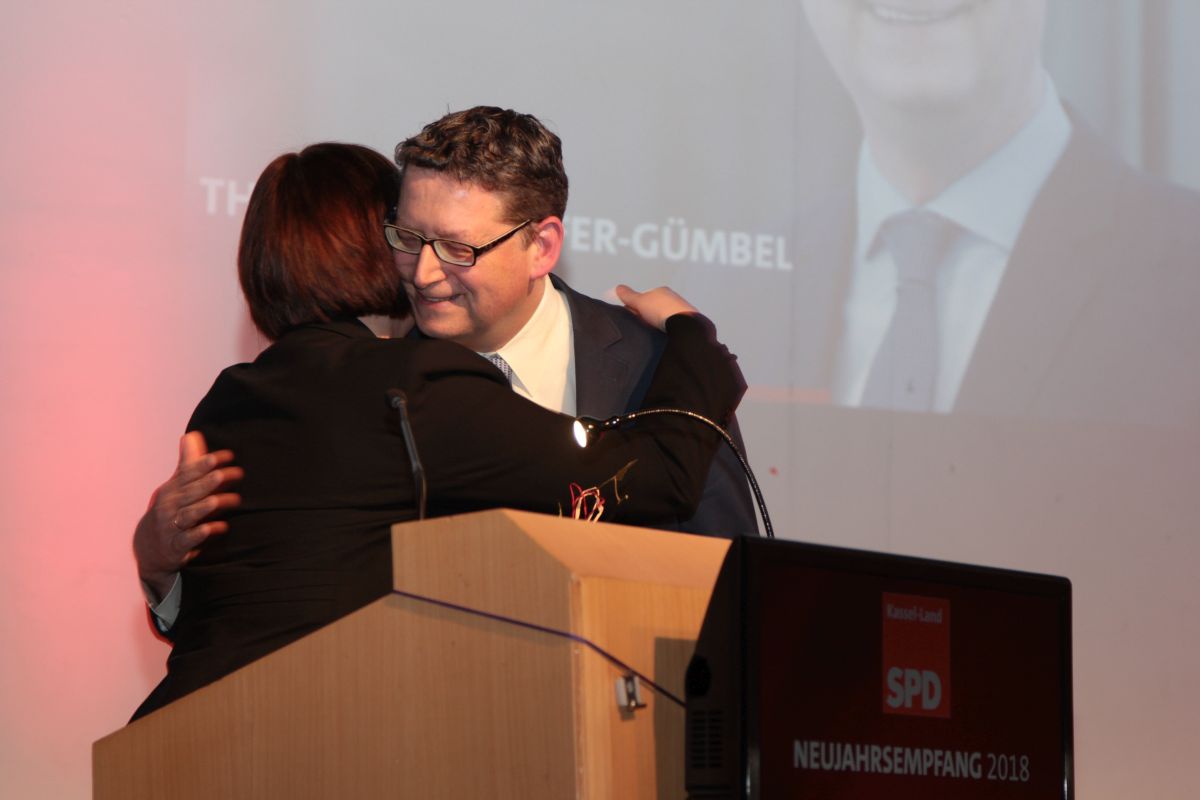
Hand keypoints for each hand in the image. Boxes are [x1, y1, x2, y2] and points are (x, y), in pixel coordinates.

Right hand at [133, 432, 242, 601]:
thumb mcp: (176, 487)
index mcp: (172, 490)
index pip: (190, 473)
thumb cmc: (169, 511)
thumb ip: (188, 464)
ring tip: (231, 499)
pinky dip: (203, 533)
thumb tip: (192, 435)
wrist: (148, 548)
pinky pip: (190, 539)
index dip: (207, 463)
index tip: (229, 455)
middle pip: (193, 491)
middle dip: (213, 481)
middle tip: (237, 473)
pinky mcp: (177, 546)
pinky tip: (221, 527)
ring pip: (191, 514)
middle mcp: (170, 506)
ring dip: (210, 506)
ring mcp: (171, 526)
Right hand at [615, 284, 698, 330]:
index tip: (628, 313)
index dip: (633, 306)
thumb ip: (628, 295)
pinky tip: (658, 336)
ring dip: (652, 325)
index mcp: (662, 291)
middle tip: (639, 323)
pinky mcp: (681, 326)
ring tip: (649, 331)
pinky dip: (660, 332)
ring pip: (658, 320)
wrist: (684, 326)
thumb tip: (619, 288)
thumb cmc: (665, 310)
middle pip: (650, 309)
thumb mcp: (640, 301)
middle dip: (643, 316)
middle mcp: (671, 301)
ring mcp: (677, 314)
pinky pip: (666, 329)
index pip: (643, 297)